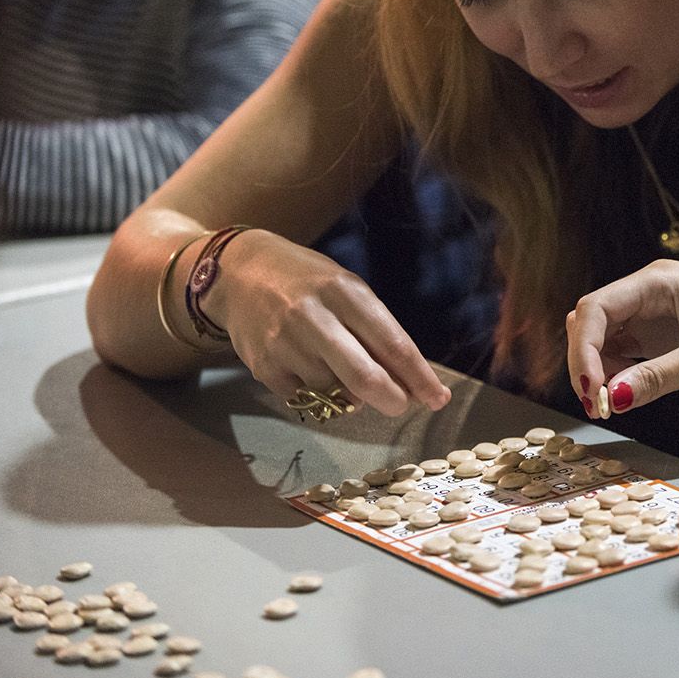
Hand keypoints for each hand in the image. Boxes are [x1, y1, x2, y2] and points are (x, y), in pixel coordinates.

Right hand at [203, 230, 450, 415]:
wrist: (240, 272)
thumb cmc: (309, 283)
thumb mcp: (347, 289)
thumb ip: (375, 330)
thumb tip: (409, 381)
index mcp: (345, 292)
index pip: (393, 344)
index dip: (419, 377)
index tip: (438, 399)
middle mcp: (314, 316)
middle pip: (365, 377)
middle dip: (392, 399)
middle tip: (400, 405)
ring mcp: (285, 343)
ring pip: (334, 391)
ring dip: (348, 393)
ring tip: (337, 367)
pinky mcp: (263, 366)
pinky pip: (304, 397)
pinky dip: (316, 393)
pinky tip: (307, 367)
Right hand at [565, 259, 678, 426]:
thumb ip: (660, 378)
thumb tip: (613, 399)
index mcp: (658, 282)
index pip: (597, 308)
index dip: (584, 349)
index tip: (591, 390)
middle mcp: (649, 294)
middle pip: (592, 323)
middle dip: (586, 362)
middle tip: (596, 405)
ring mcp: (654, 316)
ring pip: (604, 340)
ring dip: (597, 371)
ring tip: (607, 407)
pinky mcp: (662, 339)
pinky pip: (623, 354)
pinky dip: (615, 376)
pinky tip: (623, 397)